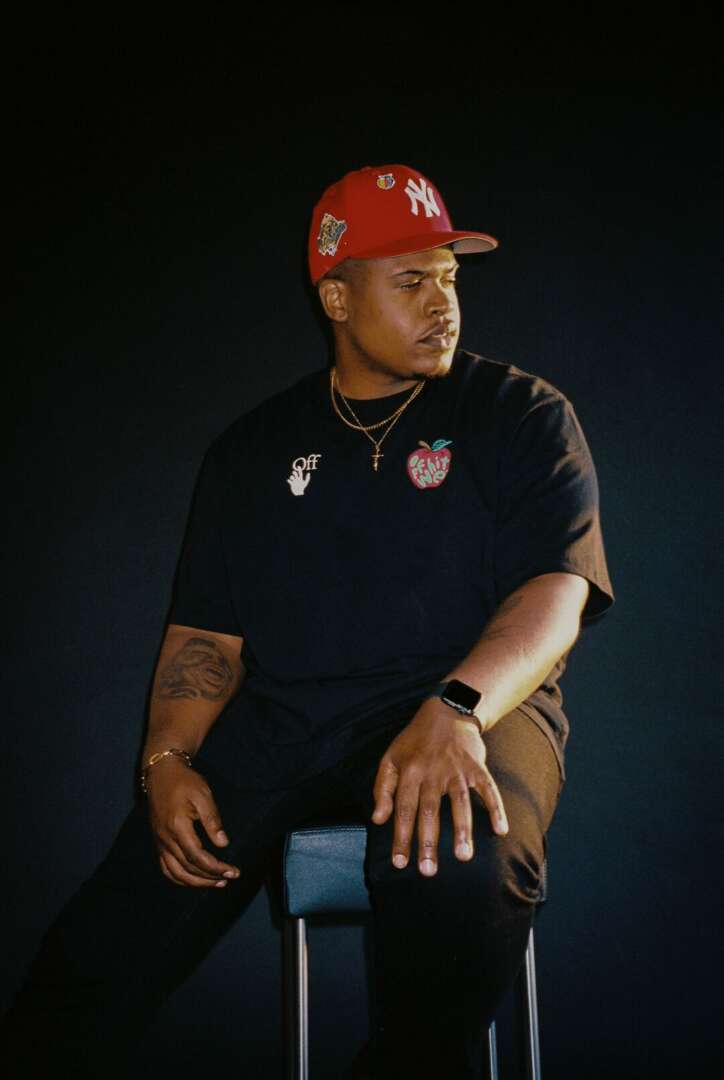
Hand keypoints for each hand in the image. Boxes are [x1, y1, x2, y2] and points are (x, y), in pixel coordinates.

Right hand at [145, 758, 240, 886]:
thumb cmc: (185, 782)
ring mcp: (160, 842)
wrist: (161, 774)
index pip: (197, 857)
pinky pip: (166, 868)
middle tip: (229, 877)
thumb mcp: (203, 795)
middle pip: (188, 868)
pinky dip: (180, 878)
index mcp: (178, 827)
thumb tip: (223, 844)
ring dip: (196, 882)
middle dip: (210, 877)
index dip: (216, 868)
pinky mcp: (158, 842)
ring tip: (216, 883)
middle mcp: (166, 839)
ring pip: (175, 873)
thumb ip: (213, 821)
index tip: (233, 871)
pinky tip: (194, 879)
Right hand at [286, 465, 310, 495]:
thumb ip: (307, 478)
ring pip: (292, 477)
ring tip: (292, 477)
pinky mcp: (291, 484)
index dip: (299, 470)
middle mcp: (297, 479)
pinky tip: (289, 480)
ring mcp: (294, 481)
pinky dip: (289, 480)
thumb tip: (309, 473)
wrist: (299, 492)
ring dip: (291, 477)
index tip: (298, 466)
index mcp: (300, 478)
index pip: (300, 473)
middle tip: (294, 472)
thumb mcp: (305, 483)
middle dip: (294, 473)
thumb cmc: (302, 487)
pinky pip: (289, 481)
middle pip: (295, 474)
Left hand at [371, 698, 508, 876]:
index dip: (401, 837)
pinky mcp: (477, 767)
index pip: (403, 809)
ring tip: (463, 856)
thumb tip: (378, 820)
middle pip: (429, 811)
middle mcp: (433, 772)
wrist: (446, 712)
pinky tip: (501, 830)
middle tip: (428, 871)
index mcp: (409, 772)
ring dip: (462, 829)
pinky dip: (496, 808)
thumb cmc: (414, 740)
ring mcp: (457, 770)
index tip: (399, 863)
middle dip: (429, 842)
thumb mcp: (391, 758)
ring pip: (460, 802)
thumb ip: (383, 789)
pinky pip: (488, 789)